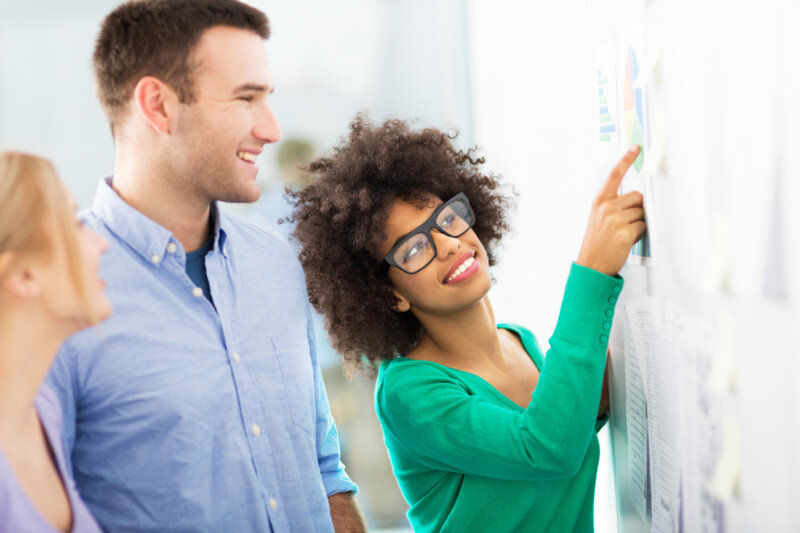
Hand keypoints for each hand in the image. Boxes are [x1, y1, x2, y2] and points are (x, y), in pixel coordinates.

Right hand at [576, 146, 645, 276]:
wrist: (592, 265)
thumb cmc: (597, 242)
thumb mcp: (598, 218)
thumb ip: (614, 205)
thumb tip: (637, 198)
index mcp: (599, 202)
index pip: (614, 176)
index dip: (626, 160)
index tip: (636, 148)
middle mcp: (606, 208)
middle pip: (637, 197)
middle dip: (636, 208)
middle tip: (625, 222)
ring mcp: (616, 220)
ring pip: (642, 212)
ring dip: (638, 222)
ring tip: (624, 233)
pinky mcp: (626, 232)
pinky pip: (643, 226)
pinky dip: (640, 233)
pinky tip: (627, 240)